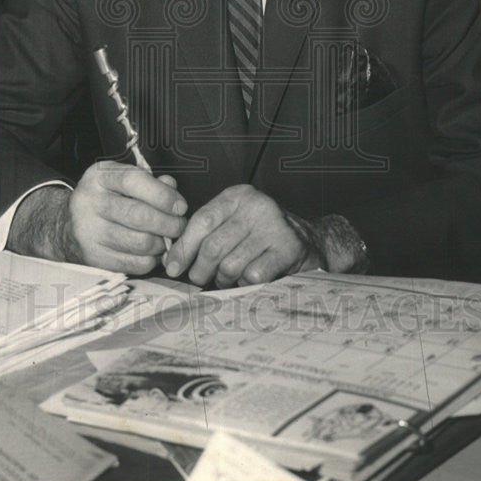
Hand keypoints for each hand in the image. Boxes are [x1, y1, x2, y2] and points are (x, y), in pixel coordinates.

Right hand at [8, 162, 186, 273]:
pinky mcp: (92, 257)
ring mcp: (88, 232)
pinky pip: (133, 264)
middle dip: (169, 224)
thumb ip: (149, 182)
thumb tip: (172, 187)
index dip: (163, 195)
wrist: (68, 226)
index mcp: (99, 177)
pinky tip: (150, 253)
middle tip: (180, 226)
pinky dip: (150, 261)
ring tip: (165, 240)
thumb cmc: (106, 199)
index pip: (134, 181)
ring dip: (161, 244)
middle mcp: (89, 202)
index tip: (181, 206)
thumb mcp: (122, 181)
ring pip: (139, 242)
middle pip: (139, 215)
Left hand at [164, 185, 323, 287]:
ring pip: (230, 265)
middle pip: (213, 246)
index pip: (202, 221)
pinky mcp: (288, 249)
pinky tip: (248, 280)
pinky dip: (245, 284)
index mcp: (238, 196)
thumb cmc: (261, 235)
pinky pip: (252, 275)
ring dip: (223, 279)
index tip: (173, 267)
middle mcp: (257, 206)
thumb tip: (170, 256)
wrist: (309, 241)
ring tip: (226, 279)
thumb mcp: (233, 221)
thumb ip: (205, 232)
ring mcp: (274, 226)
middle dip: (200, 269)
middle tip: (198, 279)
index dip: (183, 247)